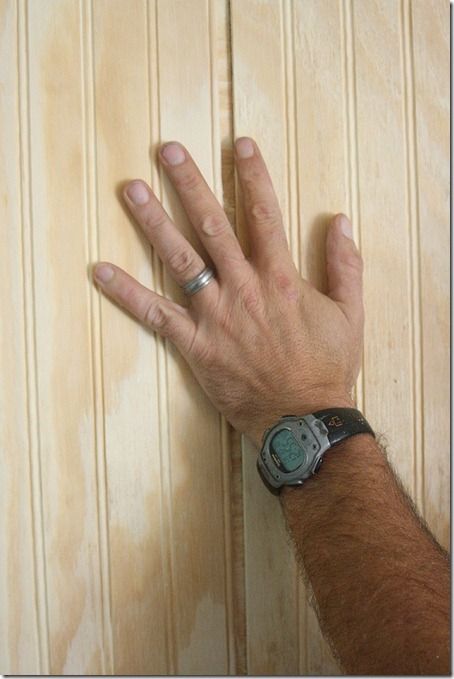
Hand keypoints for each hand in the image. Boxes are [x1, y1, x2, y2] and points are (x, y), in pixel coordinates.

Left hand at [93, 138, 363, 445]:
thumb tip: (340, 221)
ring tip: (130, 189)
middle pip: (213, 225)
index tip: (239, 144)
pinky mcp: (195, 345)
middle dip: (190, 183)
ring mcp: (216, 316)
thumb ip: (345, 265)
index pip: (264, 214)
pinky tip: (101, 271)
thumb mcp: (350, 314)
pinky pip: (155, 316)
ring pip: (180, 259)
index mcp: (281, 278)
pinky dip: (127, 294)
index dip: (253, 176)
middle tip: (167, 150)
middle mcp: (244, 288)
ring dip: (154, 222)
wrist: (302, 418)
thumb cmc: (327, 367)